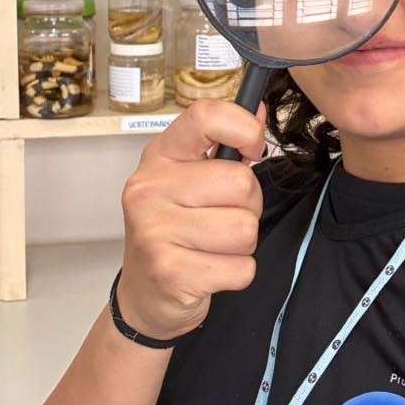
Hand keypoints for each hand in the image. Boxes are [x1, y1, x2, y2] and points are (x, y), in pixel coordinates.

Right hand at [116, 101, 268, 340]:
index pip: (206, 116)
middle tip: (222, 219)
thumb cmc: (174, 230)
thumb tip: (260, 110)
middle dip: (248, 207)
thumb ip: (226, 146)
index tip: (255, 147)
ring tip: (213, 247)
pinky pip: (241, 268)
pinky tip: (210, 271)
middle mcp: (150, 189)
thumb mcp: (190, 179)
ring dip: (242, 245)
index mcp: (160, 157)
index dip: (244, 127)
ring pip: (245, 229)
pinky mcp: (171, 272)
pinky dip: (237, 273)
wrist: (144, 294)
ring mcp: (155, 231)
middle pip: (241, 183)